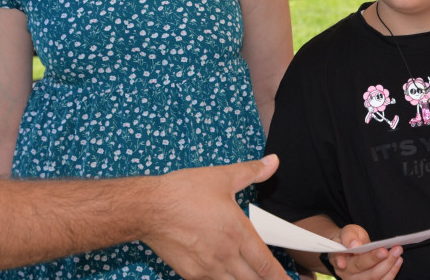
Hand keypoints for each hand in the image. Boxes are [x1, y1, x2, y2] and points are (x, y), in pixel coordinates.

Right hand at [142, 156, 286, 279]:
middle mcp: (225, 255)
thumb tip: (273, 162)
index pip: (266, 266)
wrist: (148, 208)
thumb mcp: (221, 177)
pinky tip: (224, 274)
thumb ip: (251, 172)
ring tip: (249, 276)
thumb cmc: (183, 191)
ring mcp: (207, 268)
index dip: (280, 278)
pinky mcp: (191, 274)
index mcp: (238, 233)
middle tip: (272, 279)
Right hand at [328, 225, 401, 279]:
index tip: (346, 258)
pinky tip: (398, 260)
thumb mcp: (347, 232)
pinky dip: (392, 271)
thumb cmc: (350, 239)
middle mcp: (347, 274)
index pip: (341, 260)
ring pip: (374, 278)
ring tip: (397, 252)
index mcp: (338, 259)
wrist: (353, 248)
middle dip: (375, 259)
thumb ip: (349, 236)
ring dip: (388, 266)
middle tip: (386, 250)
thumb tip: (355, 244)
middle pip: (362, 270)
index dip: (341, 261)